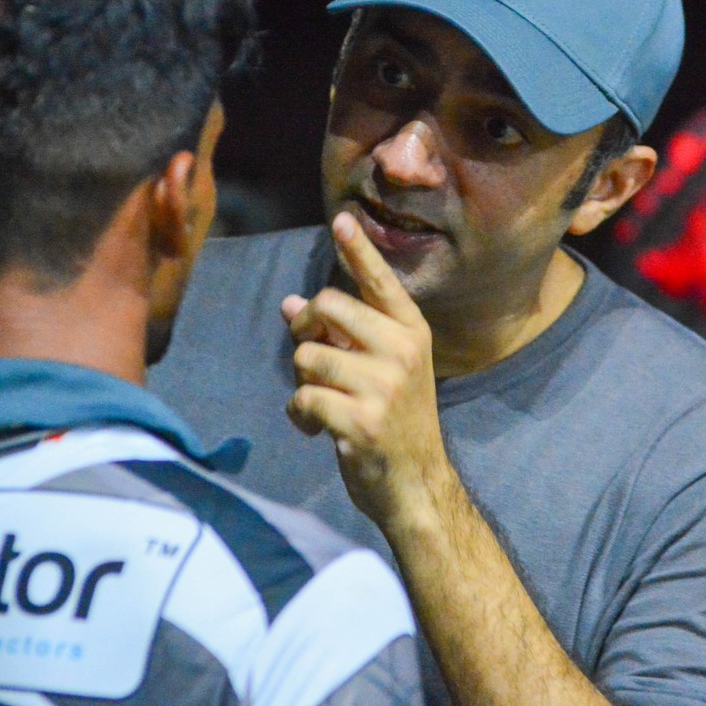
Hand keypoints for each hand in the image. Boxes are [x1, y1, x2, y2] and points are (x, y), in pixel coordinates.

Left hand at [283, 211, 454, 529]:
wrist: (416, 484)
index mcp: (411, 333)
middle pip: (328, 306)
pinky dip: (300, 416)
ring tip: (322, 403)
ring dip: (303, 381)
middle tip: (312, 358)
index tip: (342, 221)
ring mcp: (385, 385)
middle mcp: (403, 351)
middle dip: (305, 330)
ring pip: (308, 356)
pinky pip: (303, 397)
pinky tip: (318, 429)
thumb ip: (344, 336)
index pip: (380, 282)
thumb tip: (290, 303)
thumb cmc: (394, 422)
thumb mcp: (382, 370)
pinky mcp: (362, 420)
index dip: (359, 250)